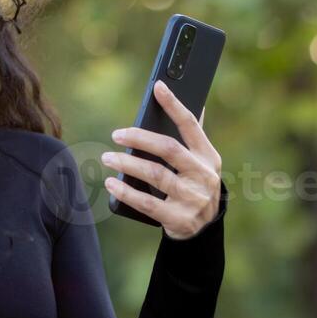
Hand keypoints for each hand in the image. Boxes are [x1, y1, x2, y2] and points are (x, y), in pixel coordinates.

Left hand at [102, 80, 222, 239]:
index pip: (191, 125)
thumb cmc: (195, 187)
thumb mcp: (202, 164)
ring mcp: (192, 198)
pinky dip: (126, 192)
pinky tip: (111, 183)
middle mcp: (203, 176)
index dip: (174, 105)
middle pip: (168, 149)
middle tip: (116, 134)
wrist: (203, 231)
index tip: (158, 86)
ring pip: (154, 175)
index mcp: (208, 157)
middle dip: (140, 138)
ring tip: (108, 157)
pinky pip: (147, 203)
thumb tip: (195, 103)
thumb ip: (194, 138)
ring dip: (127, 164)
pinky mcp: (178, 219)